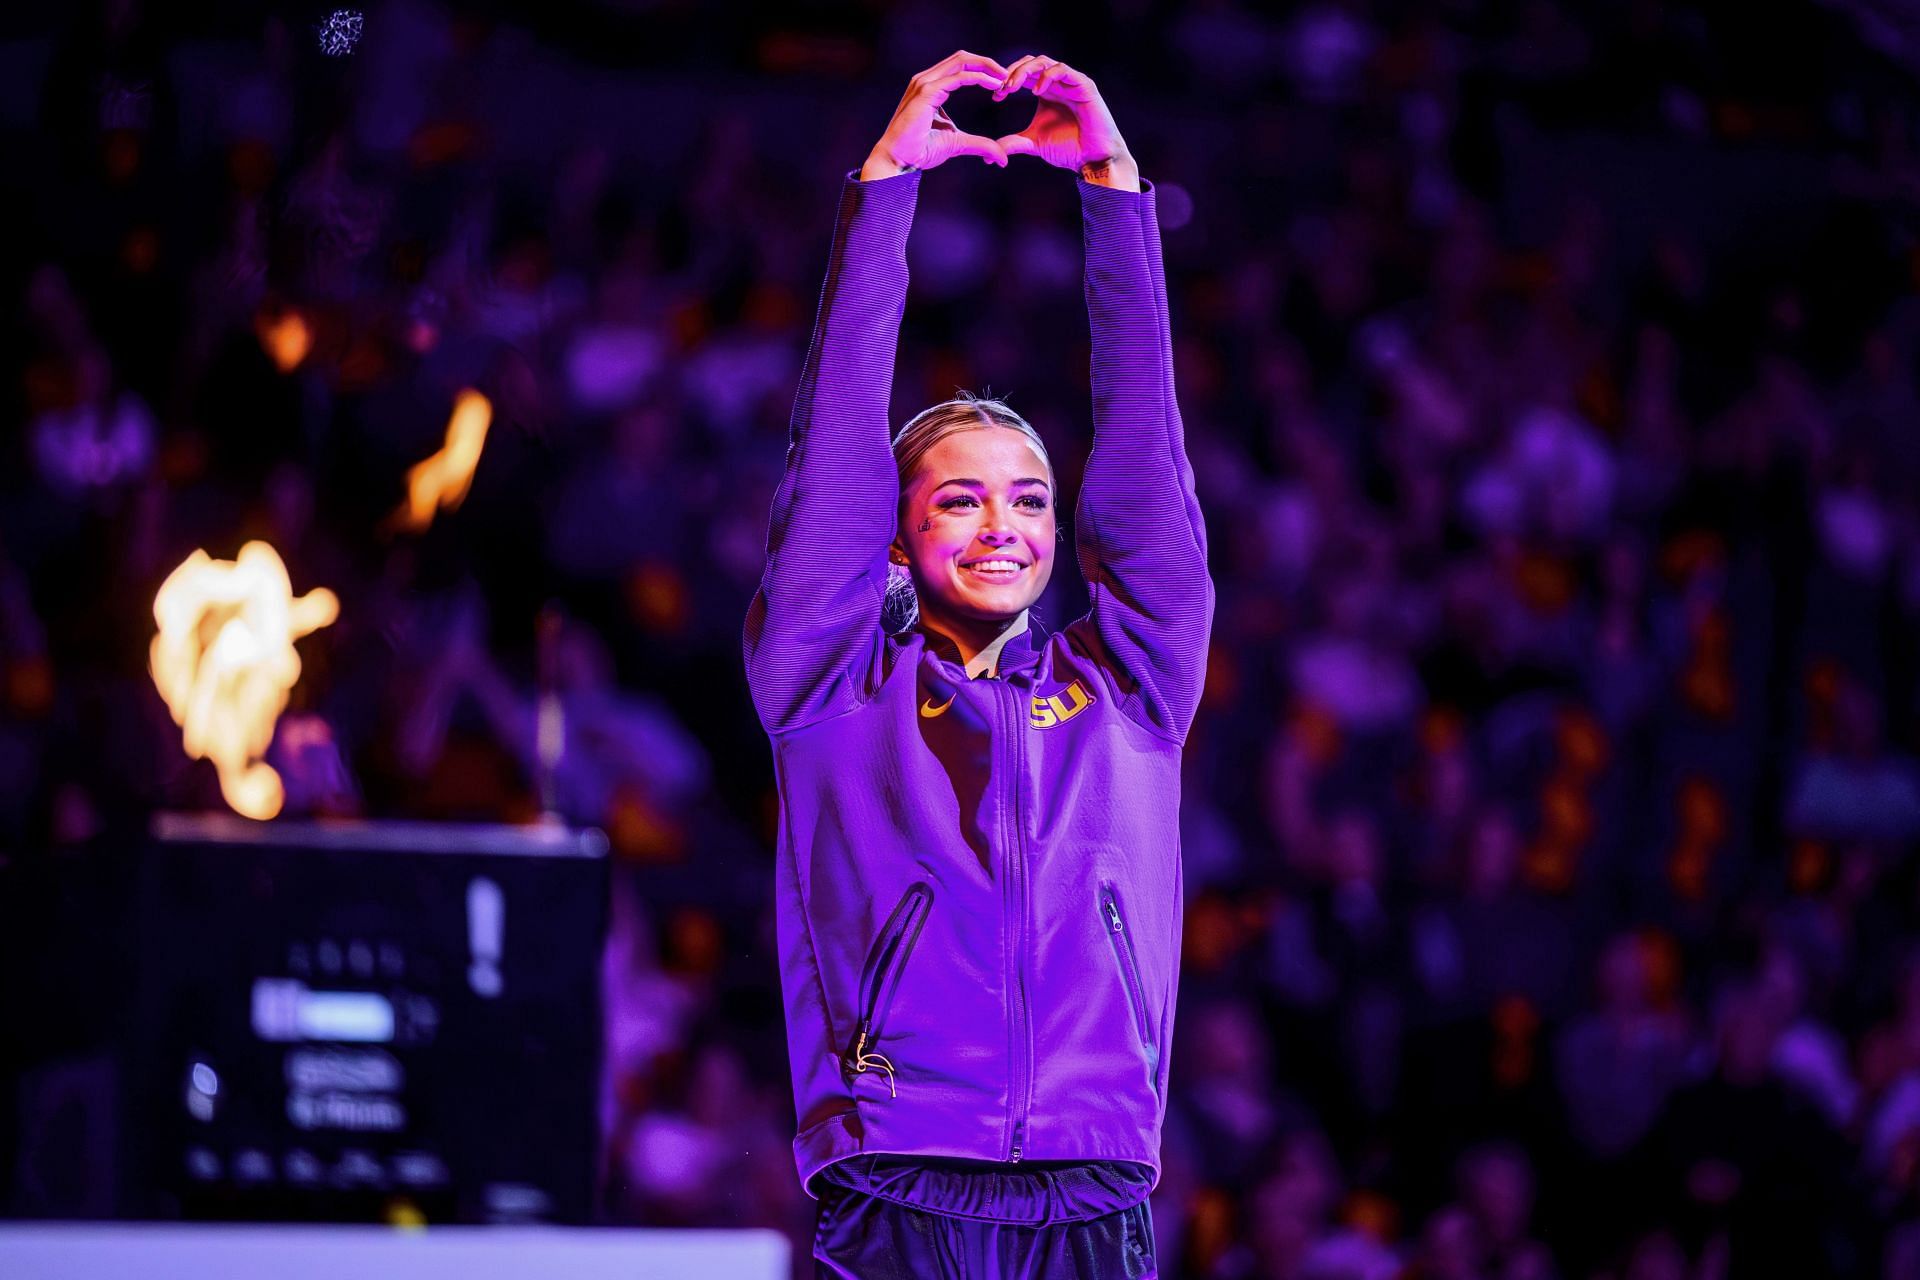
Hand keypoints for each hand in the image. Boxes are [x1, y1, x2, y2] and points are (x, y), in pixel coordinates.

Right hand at [861, 50, 1012, 179]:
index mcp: (930, 86)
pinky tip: (994, 86)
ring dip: (986, 67)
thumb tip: (1003, 158)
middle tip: (1008, 76)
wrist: (898, 161)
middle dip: (987, 63)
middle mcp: (926, 79)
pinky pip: (958, 77)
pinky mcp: (926, 92)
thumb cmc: (920, 152)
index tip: (1002, 83)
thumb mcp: (957, 144)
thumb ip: (980, 145)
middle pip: (962, 57)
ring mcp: (925, 83)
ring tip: (1005, 78)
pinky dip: (979, 78)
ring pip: (961, 61)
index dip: (982, 70)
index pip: (960, 67)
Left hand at [992, 55, 1138, 189]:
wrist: (1092, 159)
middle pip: (1030, 62)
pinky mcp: (1083, 85)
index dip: (1006, 80)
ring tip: (1012, 87)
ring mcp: (1071, 81)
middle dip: (1012, 72)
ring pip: (1044, 62)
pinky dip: (1047, 76)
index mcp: (1045, 91)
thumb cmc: (1067, 149)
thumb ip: (1012, 143)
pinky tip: (1035, 91)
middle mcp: (1057, 83)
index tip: (995, 96)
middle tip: (1001, 88)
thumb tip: (987, 156)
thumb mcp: (1032, 143)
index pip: (1022, 73)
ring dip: (1024, 71)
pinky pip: (1063, 70)